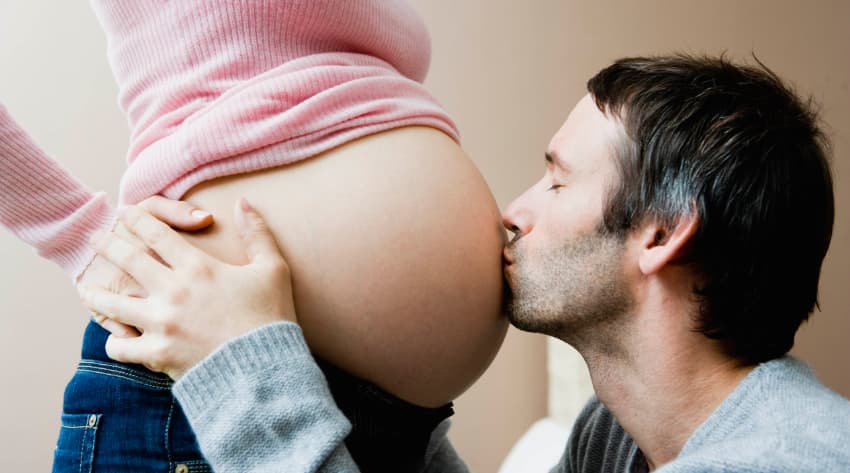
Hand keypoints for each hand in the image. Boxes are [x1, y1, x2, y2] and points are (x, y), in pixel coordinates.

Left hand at [77, 198, 295, 378]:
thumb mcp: (273, 269)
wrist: (265, 369)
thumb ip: (257, 233)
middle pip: (127, 259)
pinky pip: (120, 346)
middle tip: (94, 238)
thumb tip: (243, 202)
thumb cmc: (271, 317)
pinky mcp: (157, 354)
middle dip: (106, 244)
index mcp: (198, 267)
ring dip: (97, 293)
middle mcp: (173, 291)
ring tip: (89, 289)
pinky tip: (117, 337)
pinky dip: (116, 341)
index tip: (126, 213)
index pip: (156, 233)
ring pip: (112, 303)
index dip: (137, 219)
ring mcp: (161, 323)